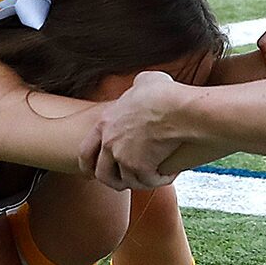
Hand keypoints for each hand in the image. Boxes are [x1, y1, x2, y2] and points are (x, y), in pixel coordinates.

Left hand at [90, 70, 195, 191]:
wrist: (179, 109)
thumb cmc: (165, 94)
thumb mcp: (144, 82)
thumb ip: (137, 87)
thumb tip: (142, 85)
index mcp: (105, 123)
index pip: (86, 151)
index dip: (90, 163)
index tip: (96, 171)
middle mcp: (109, 142)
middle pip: (102, 174)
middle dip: (114, 180)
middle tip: (128, 181)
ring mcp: (123, 157)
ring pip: (127, 181)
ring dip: (140, 180)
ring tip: (153, 176)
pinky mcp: (140, 168)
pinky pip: (148, 182)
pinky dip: (160, 179)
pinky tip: (170, 173)